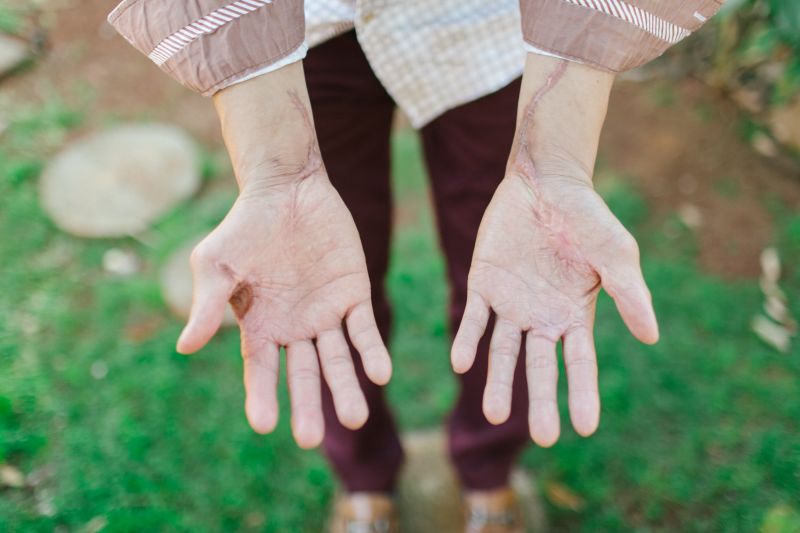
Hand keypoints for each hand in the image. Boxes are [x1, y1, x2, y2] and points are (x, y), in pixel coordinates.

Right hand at [176, 63, 390, 448]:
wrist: (285, 189)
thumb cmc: (245, 227)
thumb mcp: (217, 264)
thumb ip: (207, 304)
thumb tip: (186, 347)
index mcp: (260, 327)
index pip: (261, 371)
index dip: (262, 397)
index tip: (265, 425)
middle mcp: (294, 328)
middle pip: (302, 374)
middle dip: (308, 406)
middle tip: (311, 438)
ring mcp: (325, 313)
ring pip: (338, 359)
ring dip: (346, 387)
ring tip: (356, 417)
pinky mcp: (353, 294)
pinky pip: (363, 329)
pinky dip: (371, 351)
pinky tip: (380, 374)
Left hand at [451, 56, 657, 446]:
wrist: (545, 182)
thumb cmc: (587, 217)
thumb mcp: (615, 253)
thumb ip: (630, 293)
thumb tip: (652, 336)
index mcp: (574, 315)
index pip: (580, 363)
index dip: (583, 394)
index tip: (585, 429)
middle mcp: (541, 317)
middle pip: (540, 366)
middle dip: (540, 400)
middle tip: (543, 437)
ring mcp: (510, 303)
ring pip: (502, 351)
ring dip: (498, 380)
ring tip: (494, 414)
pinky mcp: (482, 285)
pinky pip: (473, 318)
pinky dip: (467, 341)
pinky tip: (461, 364)